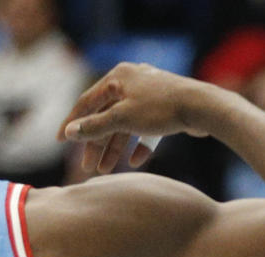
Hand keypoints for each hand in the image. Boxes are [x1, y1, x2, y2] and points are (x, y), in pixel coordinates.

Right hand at [60, 63, 211, 172]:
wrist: (203, 107)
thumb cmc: (161, 108)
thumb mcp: (123, 118)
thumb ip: (95, 126)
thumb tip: (70, 132)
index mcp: (117, 78)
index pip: (86, 102)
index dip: (73, 123)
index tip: (60, 141)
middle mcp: (131, 83)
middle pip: (106, 116)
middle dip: (97, 143)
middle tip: (88, 167)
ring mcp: (149, 96)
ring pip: (125, 124)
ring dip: (115, 148)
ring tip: (106, 171)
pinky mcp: (165, 110)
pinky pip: (145, 129)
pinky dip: (138, 144)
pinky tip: (134, 162)